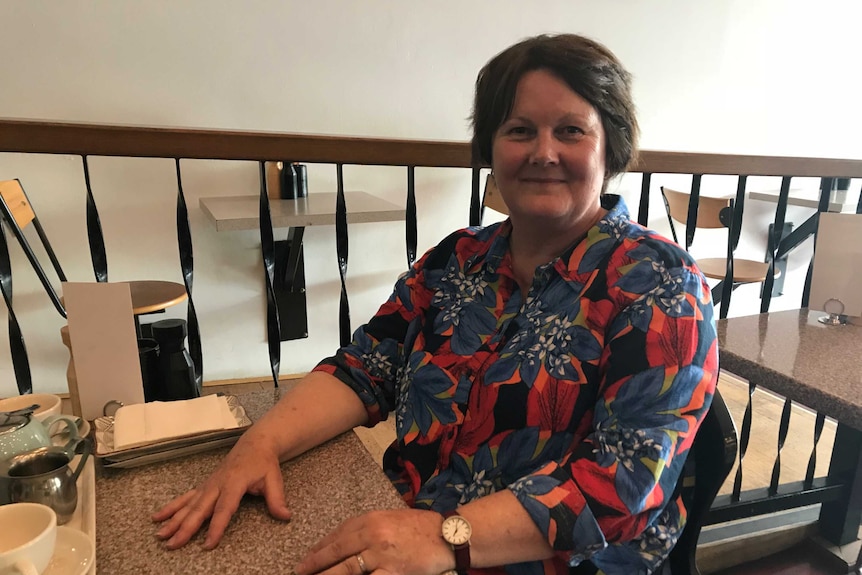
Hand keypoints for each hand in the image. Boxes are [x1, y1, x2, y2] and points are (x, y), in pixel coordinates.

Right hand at [151, 432, 291, 548]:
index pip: (224, 509)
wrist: (255, 444)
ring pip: (188, 505)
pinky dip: (171, 508)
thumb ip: (277, 499)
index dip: (216, 527)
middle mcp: (217, 484)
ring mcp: (208, 485)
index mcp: (235, 482)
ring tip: (160, 535)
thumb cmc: (264, 462)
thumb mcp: (274, 479)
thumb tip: (285, 516)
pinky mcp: (204, 486)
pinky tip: (157, 517)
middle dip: (185, 528)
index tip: (208, 544)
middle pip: (199, 509)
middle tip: (173, 545)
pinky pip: (185, 498)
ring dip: (173, 520)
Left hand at [295, 509, 451, 574]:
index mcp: (371, 520)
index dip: (318, 549)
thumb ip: (366, 529)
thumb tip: (341, 544)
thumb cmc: (420, 528)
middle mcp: (372, 535)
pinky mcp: (392, 573)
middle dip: (313, 564)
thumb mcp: (389, 519)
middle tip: (298, 572)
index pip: (337, 535)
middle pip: (335, 552)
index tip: (306, 559)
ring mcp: (381, 555)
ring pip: (345, 570)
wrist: (448, 536)